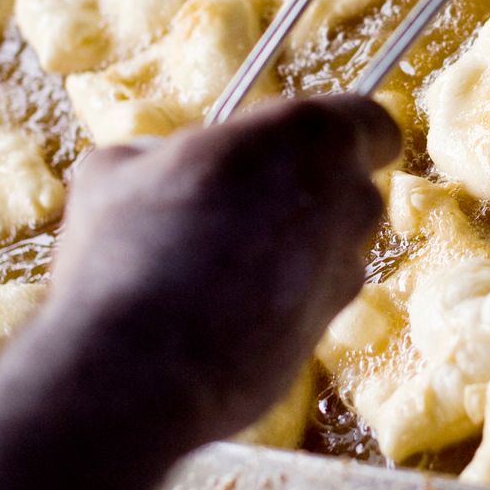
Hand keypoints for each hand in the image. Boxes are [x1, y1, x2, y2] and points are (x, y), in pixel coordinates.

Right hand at [49, 96, 396, 444]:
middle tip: (237, 202)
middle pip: (350, 184)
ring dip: (292, 248)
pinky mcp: (329, 329)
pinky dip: (279, 300)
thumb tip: (150, 163)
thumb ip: (157, 153)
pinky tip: (219, 313)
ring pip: (332, 244)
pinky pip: (310, 298)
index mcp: (312, 134)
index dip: (338, 132)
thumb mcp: (117, 168)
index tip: (294, 143)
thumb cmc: (131, 246)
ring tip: (216, 266)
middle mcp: (348, 197)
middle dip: (307, 190)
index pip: (371, 121)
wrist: (143, 368)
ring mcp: (345, 268)